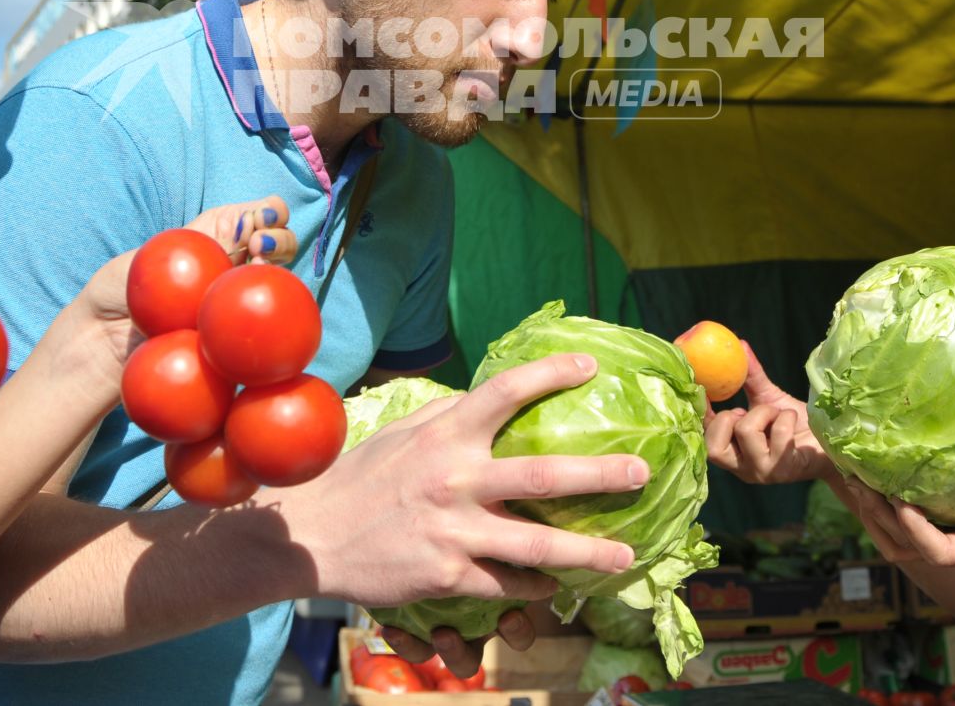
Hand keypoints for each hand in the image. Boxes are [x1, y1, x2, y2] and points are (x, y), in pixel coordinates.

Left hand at [60, 196, 299, 404]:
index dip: (267, 213)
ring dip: (277, 264)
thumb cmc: (119, 291)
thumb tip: (247, 227)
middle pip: (277, 246)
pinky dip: (266, 310)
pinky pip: (259, 323)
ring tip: (261, 261)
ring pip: (276, 281)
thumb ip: (200, 243)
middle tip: (258, 243)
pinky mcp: (233, 337)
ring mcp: (234, 302)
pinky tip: (258, 304)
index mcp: (215, 238)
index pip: (256, 217)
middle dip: (279, 236)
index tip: (257, 219)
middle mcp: (232, 267)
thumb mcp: (153, 255)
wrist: (101, 341)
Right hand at [276, 353, 645, 666]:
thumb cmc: (362, 478)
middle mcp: (454, 478)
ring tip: (624, 555)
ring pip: (537, 545)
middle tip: (640, 472)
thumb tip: (491, 399)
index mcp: (445, 433)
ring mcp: (453, 530)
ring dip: (588, 551)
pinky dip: (535, 587)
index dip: (551, 374)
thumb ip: (449, 417)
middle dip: (600, 474)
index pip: (506, 391)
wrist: (313, 535)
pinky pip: (506, 585)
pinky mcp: (446, 574)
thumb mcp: (403, 433)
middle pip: (544, 474)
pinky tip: (554, 587)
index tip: (589, 367)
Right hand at [703, 341, 833, 484]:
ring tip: (776, 415)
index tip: (700, 388)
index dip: (700, 416)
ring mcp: (763, 472)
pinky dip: (786, 416)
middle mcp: (743, 469)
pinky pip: (779, 432)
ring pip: (745, 431)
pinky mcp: (785, 469)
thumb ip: (750, 377)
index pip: (705, 439)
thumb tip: (740, 345)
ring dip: (764, 412)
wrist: (830, 442)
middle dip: (728, 418)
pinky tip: (792, 420)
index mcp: (734, 453)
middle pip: (714, 447)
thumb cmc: (796, 423)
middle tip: (745, 412)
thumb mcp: (768, 399)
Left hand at [840, 456, 954, 575]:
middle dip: (878, 516)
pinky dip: (881, 509)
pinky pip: (901, 530)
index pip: (939, 552)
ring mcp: (948, 546)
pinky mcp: (944, 533)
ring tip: (852, 475)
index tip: (898, 498)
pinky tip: (871, 478)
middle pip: (904, 547)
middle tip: (857, 478)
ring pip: (895, 542)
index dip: (915, 529)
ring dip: (871, 513)